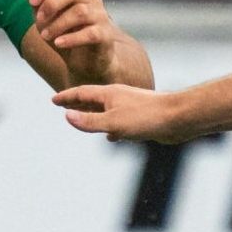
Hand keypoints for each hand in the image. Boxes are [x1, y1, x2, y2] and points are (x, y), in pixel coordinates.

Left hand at [26, 0, 117, 82]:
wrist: (86, 62)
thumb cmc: (65, 35)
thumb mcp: (45, 18)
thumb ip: (37, 0)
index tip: (32, 1)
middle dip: (50, 4)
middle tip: (38, 20)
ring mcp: (100, 16)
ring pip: (79, 12)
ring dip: (57, 24)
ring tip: (45, 36)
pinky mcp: (105, 35)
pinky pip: (90, 33)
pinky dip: (71, 39)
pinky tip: (58, 44)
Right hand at [51, 83, 187, 142]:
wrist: (177, 118)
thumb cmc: (145, 117)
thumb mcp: (112, 122)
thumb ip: (89, 121)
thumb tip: (67, 116)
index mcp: (109, 94)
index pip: (81, 93)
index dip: (66, 98)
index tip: (53, 100)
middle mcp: (118, 97)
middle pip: (93, 100)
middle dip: (78, 104)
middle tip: (63, 106)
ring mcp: (130, 107)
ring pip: (106, 111)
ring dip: (93, 116)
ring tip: (85, 121)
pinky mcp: (140, 118)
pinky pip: (119, 121)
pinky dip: (110, 127)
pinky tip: (113, 137)